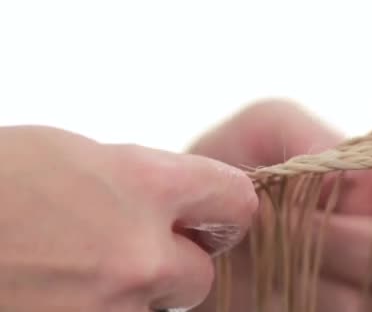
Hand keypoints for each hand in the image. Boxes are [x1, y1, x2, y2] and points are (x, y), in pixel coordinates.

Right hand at [0, 126, 256, 311]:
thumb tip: (172, 205)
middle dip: (172, 267)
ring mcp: (110, 310)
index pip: (233, 200)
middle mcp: (137, 253)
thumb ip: (136, 182)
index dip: (224, 209)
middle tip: (127, 255)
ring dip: (130, 298)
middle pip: (199, 275)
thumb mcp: (69, 157)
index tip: (213, 215)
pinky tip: (56, 295)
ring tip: (74, 275)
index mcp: (140, 185)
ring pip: (155, 311)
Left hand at [189, 100, 371, 311]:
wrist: (191, 221)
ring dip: (307, 275)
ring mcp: (364, 288)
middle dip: (333, 237)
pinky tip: (275, 286)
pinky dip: (301, 304)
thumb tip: (366, 173)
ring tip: (269, 253)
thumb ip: (311, 136)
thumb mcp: (261, 129)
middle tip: (280, 222)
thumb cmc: (232, 165)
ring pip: (365, 297)